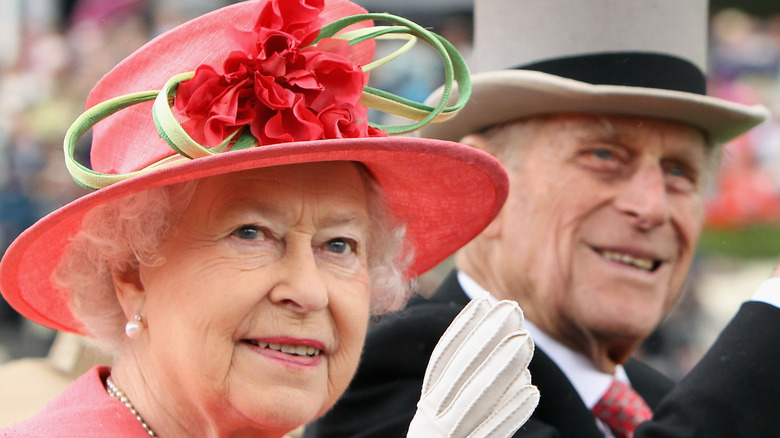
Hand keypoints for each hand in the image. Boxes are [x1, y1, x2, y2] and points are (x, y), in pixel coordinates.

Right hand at [407, 296, 539, 437]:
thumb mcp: (442, 422)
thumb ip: (458, 396)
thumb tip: (497, 353)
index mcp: (428, 408)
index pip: (444, 361)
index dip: (463, 328)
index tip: (483, 300)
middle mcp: (432, 422)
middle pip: (460, 372)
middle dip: (487, 336)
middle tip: (512, 308)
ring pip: (476, 398)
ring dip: (502, 366)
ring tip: (525, 339)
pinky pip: (490, 434)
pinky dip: (510, 412)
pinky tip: (531, 391)